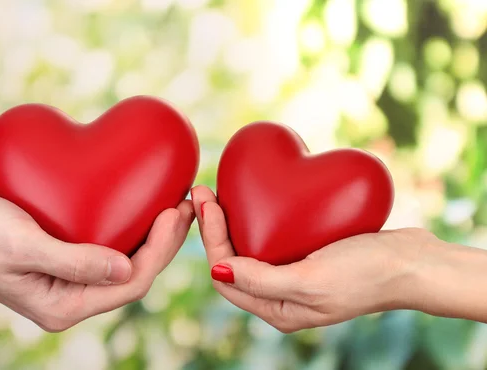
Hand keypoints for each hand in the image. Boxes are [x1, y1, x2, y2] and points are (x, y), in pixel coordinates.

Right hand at [0, 193, 193, 331]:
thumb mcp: (22, 246)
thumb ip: (75, 261)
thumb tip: (127, 268)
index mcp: (64, 306)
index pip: (131, 283)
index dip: (160, 249)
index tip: (174, 210)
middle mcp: (72, 300)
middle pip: (135, 273)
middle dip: (165, 241)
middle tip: (187, 202)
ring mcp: (69, 283)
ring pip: (126, 261)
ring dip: (153, 234)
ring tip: (175, 201)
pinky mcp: (65, 263)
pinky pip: (109, 249)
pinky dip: (130, 229)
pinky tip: (141, 205)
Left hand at [190, 185, 464, 332]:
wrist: (413, 263)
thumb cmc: (367, 274)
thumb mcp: (311, 281)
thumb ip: (262, 280)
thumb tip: (216, 272)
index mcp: (276, 309)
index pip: (226, 276)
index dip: (210, 239)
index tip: (207, 202)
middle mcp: (280, 295)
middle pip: (232, 259)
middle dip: (213, 226)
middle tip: (204, 189)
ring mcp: (293, 274)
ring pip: (249, 246)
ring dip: (230, 218)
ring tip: (217, 189)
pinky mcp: (307, 254)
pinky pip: (272, 236)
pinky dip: (256, 216)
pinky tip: (251, 194)